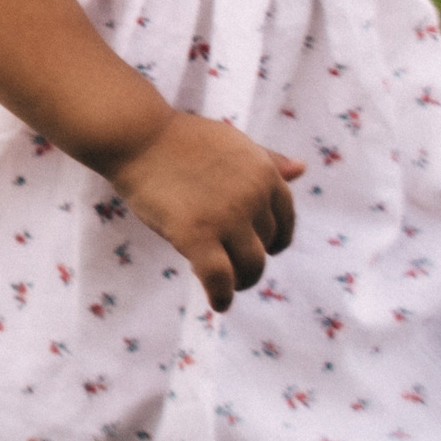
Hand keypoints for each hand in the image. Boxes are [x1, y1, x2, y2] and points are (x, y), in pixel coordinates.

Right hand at [98, 112, 304, 311]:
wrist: (137, 137)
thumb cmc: (180, 138)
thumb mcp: (233, 143)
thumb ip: (268, 159)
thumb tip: (303, 169)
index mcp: (264, 173)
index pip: (286, 219)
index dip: (276, 239)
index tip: (264, 248)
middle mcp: (253, 197)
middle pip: (266, 245)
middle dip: (252, 258)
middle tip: (233, 266)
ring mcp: (226, 218)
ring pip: (250, 266)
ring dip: (242, 281)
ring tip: (228, 286)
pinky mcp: (196, 236)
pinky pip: (219, 278)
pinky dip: (221, 296)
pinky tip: (217, 304)